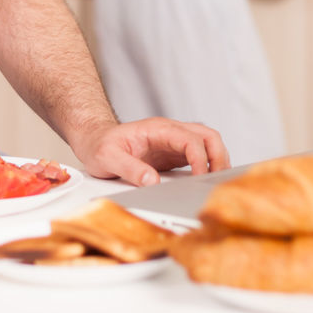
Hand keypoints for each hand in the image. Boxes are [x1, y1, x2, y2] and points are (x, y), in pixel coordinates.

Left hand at [70, 117, 229, 186]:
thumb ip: (129, 168)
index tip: (199, 178)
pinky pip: (199, 155)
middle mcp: (169, 132)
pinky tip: (207, 181)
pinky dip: (209, 166)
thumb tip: (152, 182)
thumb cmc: (99, 145)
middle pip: (207, 135)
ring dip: (217, 160)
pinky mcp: (173, 153)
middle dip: (218, 156)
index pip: (190, 139)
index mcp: (157, 129)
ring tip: (217, 182)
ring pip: (208, 143)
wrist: (94, 139)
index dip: (200, 159)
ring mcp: (173, 142)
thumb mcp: (107, 157)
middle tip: (217, 180)